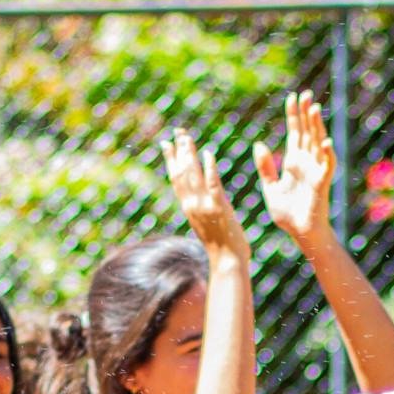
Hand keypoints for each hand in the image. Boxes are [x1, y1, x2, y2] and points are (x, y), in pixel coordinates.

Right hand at [165, 132, 249, 260]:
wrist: (227, 261)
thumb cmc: (220, 246)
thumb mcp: (206, 223)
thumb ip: (201, 208)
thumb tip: (200, 197)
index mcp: (188, 208)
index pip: (176, 179)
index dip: (171, 160)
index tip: (167, 144)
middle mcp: (192, 205)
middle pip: (182, 173)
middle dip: (179, 151)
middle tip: (178, 132)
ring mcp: (204, 206)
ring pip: (194, 175)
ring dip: (190, 155)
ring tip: (187, 137)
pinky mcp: (219, 207)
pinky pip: (213, 184)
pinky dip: (209, 168)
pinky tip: (208, 153)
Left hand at [255, 90, 334, 246]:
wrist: (299, 234)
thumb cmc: (287, 214)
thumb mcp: (270, 188)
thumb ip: (265, 167)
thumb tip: (258, 144)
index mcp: (293, 162)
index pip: (294, 133)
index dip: (293, 116)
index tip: (292, 98)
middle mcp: (306, 163)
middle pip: (307, 133)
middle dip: (306, 114)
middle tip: (306, 94)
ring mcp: (315, 171)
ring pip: (317, 143)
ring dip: (317, 126)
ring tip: (314, 108)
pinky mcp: (322, 183)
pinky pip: (327, 166)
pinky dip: (327, 154)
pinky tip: (325, 142)